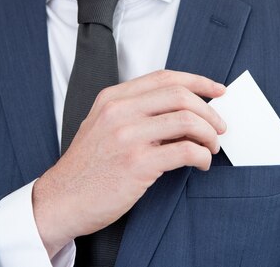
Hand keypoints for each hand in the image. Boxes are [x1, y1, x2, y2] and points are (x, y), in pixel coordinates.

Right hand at [31, 70, 226, 257]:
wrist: (60, 201)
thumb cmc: (87, 167)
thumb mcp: (102, 125)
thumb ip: (134, 111)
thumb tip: (182, 110)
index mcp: (113, 98)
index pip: (165, 77)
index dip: (198, 81)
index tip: (218, 91)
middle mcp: (119, 111)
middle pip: (180, 95)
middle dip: (209, 111)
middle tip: (219, 127)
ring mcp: (128, 137)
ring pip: (187, 120)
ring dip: (209, 134)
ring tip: (211, 147)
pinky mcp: (137, 164)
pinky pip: (185, 151)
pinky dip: (202, 156)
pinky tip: (201, 163)